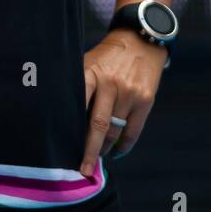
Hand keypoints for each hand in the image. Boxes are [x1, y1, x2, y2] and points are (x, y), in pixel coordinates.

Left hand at [79, 27, 166, 176]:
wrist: (140, 40)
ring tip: (98, 158)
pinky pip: (133, 131)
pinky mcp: (146, 99)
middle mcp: (111, 84)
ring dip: (106, 149)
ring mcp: (130, 92)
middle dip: (90, 152)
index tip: (64, 150)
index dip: (71, 131)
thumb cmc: (106, 57)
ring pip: (115, 131)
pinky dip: (124, 146)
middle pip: (98, 125)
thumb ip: (79, 88)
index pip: (78, 105)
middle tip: (83, 171)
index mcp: (90, 73)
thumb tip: (65, 122)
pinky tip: (116, 153)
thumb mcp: (88, 63)